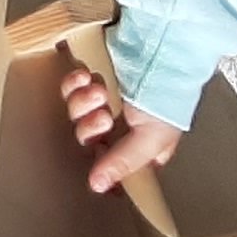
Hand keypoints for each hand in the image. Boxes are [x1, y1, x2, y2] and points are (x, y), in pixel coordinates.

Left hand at [59, 60, 183, 196]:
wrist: (162, 50)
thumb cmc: (166, 96)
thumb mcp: (152, 138)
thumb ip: (124, 162)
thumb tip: (97, 186)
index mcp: (135, 146)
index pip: (108, 166)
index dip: (97, 166)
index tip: (94, 161)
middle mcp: (117, 126)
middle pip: (85, 138)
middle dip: (90, 127)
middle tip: (105, 116)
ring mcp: (102, 101)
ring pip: (75, 113)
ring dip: (83, 103)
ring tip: (99, 91)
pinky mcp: (90, 78)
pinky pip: (70, 88)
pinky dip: (74, 83)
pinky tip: (86, 76)